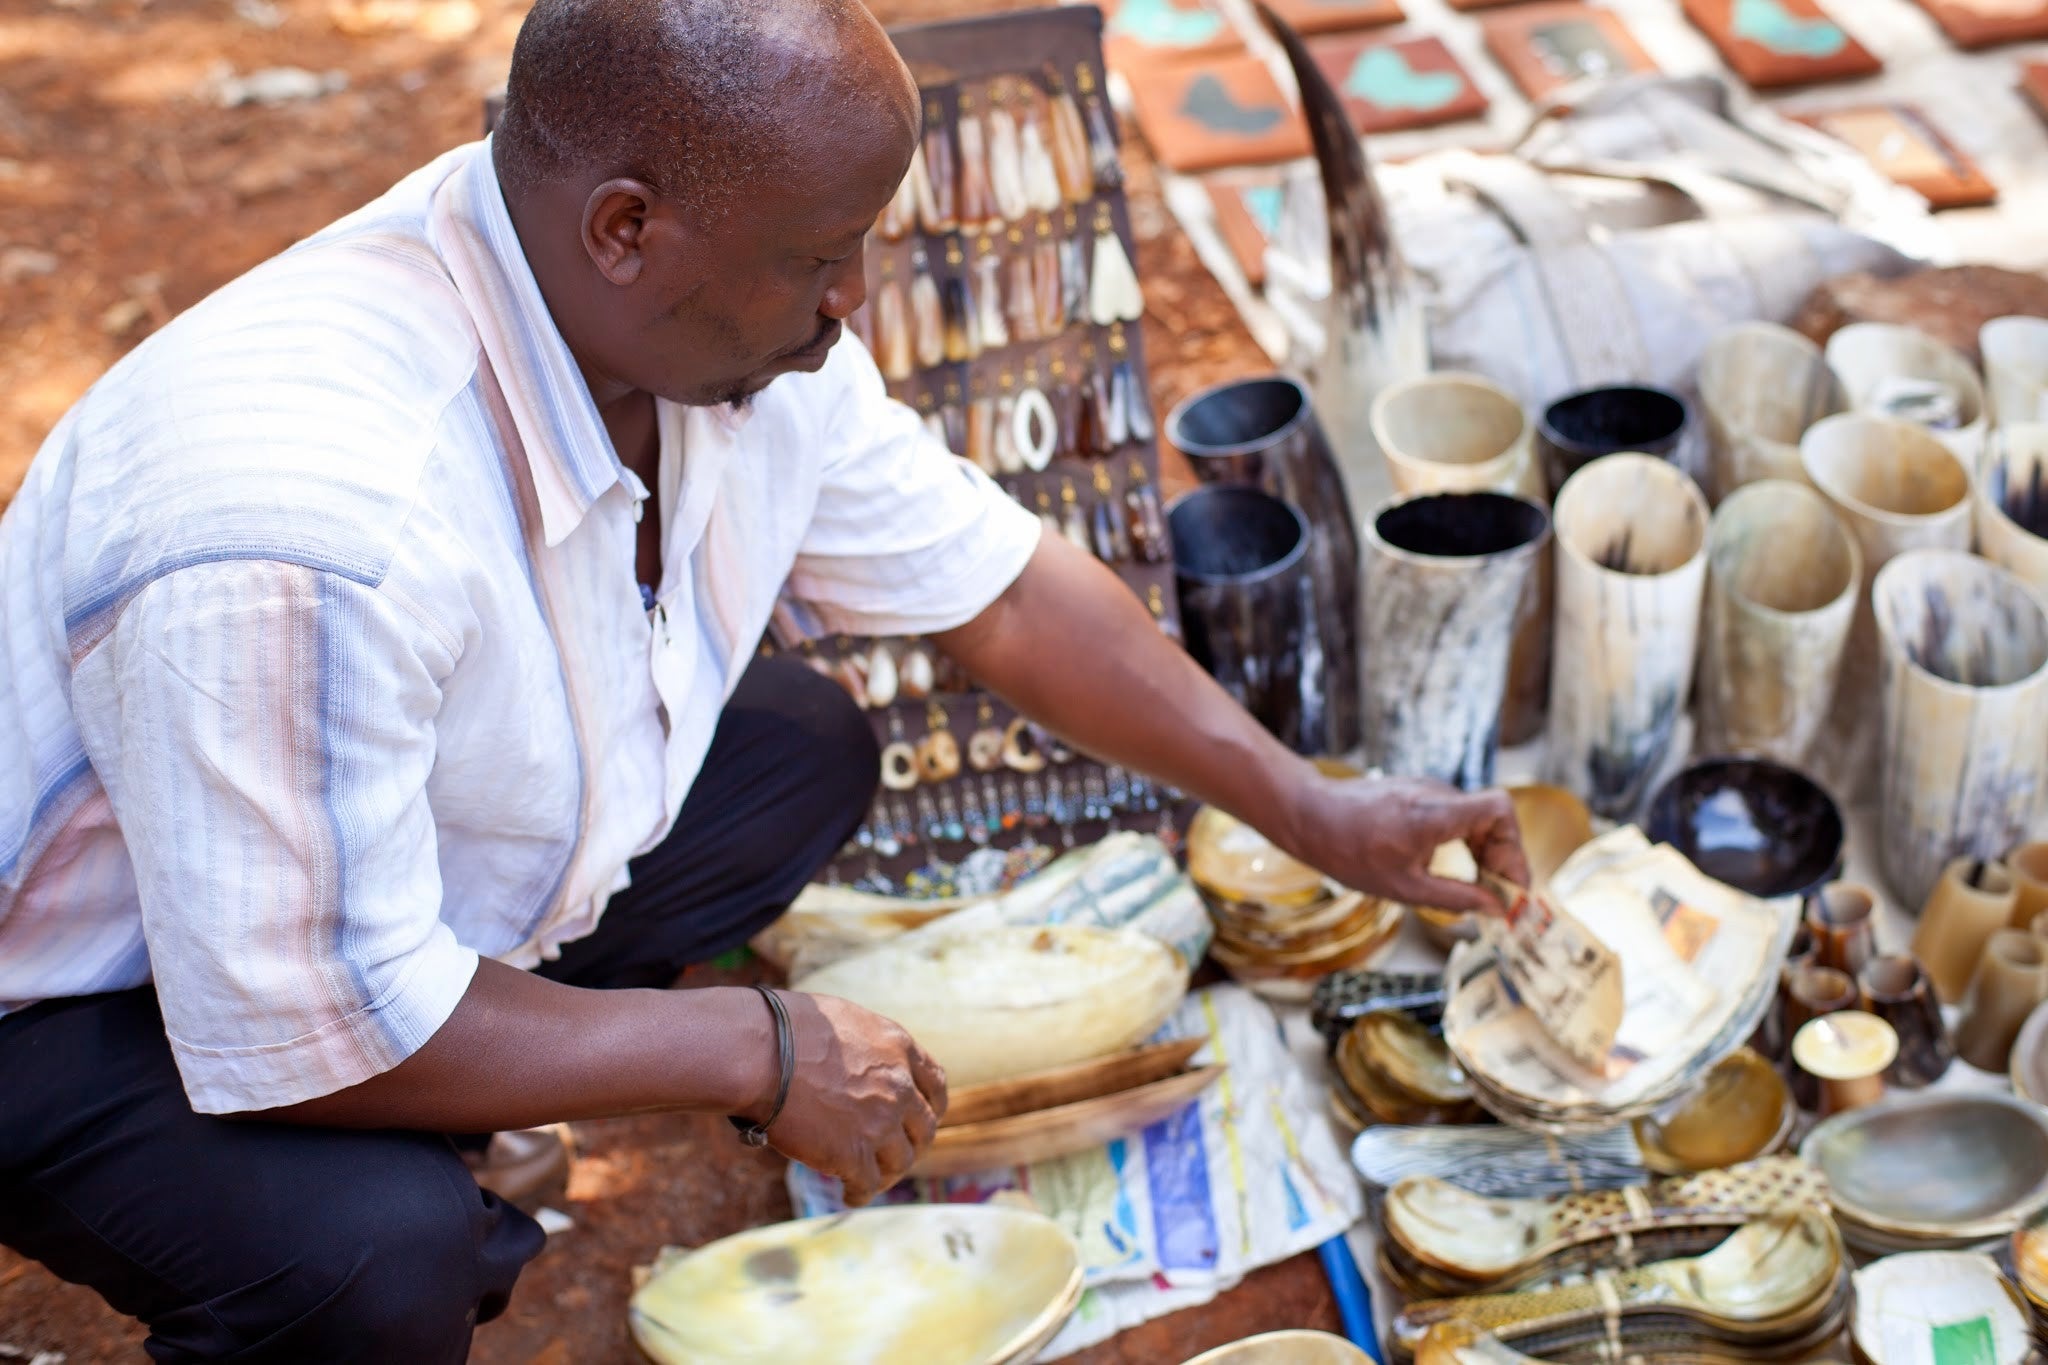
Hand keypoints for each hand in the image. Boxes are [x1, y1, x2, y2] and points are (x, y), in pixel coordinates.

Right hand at [750, 992, 946, 1205]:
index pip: (935, 1084)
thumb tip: (857, 1064)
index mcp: (898, 1047)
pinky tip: (849, 1195)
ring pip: (901, 1161)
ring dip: (889, 1173)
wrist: (758, 1054)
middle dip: (914, 1144)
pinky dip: (860, 1193)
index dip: (932, 1106)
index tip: (924, 1118)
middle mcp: (899, 1086)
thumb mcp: (843, 1020)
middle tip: (897, 1153)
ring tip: (872, 1178)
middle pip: (924, 1128)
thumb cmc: (784, 1028)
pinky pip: (869, 1184)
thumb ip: (865, 1046)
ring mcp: (879, 1123)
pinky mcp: (852, 1155)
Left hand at [1281, 773, 1529, 915]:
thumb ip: (1455, 898)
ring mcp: (1428, 789)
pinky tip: (1457, 867)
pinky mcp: (1420, 793)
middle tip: (1500, 895)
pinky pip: (1459, 815)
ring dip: (1486, 851)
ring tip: (1481, 886)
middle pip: (1494, 817)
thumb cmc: (1347, 852)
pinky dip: (1467, 841)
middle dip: (1503, 857)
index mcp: (1435, 814)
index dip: (1513, 846)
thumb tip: (1497, 910)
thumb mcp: (1403, 888)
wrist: (1308, 816)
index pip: (1499, 809)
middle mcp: (1436, 794)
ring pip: (1478, 817)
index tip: (1510, 883)